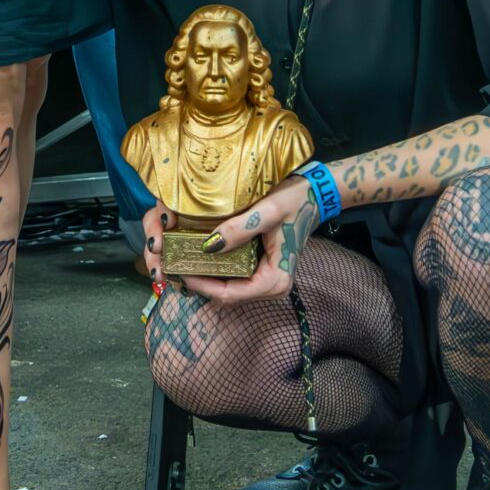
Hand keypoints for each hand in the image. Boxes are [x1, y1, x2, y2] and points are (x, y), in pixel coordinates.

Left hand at [185, 174, 320, 301]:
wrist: (315, 194)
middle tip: (174, 265)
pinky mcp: (262, 269)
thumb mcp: (267, 211)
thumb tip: (208, 246)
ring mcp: (267, 279)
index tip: (181, 270)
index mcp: (275, 280)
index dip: (203, 286)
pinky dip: (215, 269)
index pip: (231, 294)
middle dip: (200, 283)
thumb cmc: (295, 201)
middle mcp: (271, 287)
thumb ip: (240, 229)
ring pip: (228, 288)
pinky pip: (234, 277)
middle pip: (227, 295)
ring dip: (205, 277)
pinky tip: (198, 255)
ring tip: (181, 260)